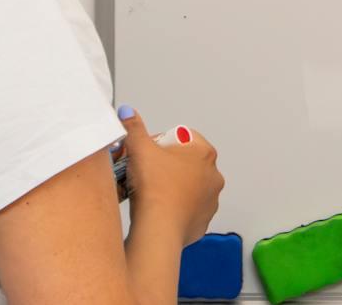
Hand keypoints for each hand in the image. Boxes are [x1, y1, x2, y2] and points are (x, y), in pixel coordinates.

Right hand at [119, 107, 223, 246]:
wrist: (159, 228)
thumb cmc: (154, 188)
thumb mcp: (139, 149)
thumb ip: (134, 128)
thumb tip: (128, 113)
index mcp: (204, 153)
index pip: (183, 138)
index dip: (162, 143)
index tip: (149, 154)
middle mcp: (213, 175)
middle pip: (186, 163)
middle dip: (168, 166)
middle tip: (147, 174)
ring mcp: (211, 199)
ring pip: (188, 187)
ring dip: (173, 187)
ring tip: (152, 194)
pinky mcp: (203, 220)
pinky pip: (188, 210)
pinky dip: (176, 209)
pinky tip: (159, 210)